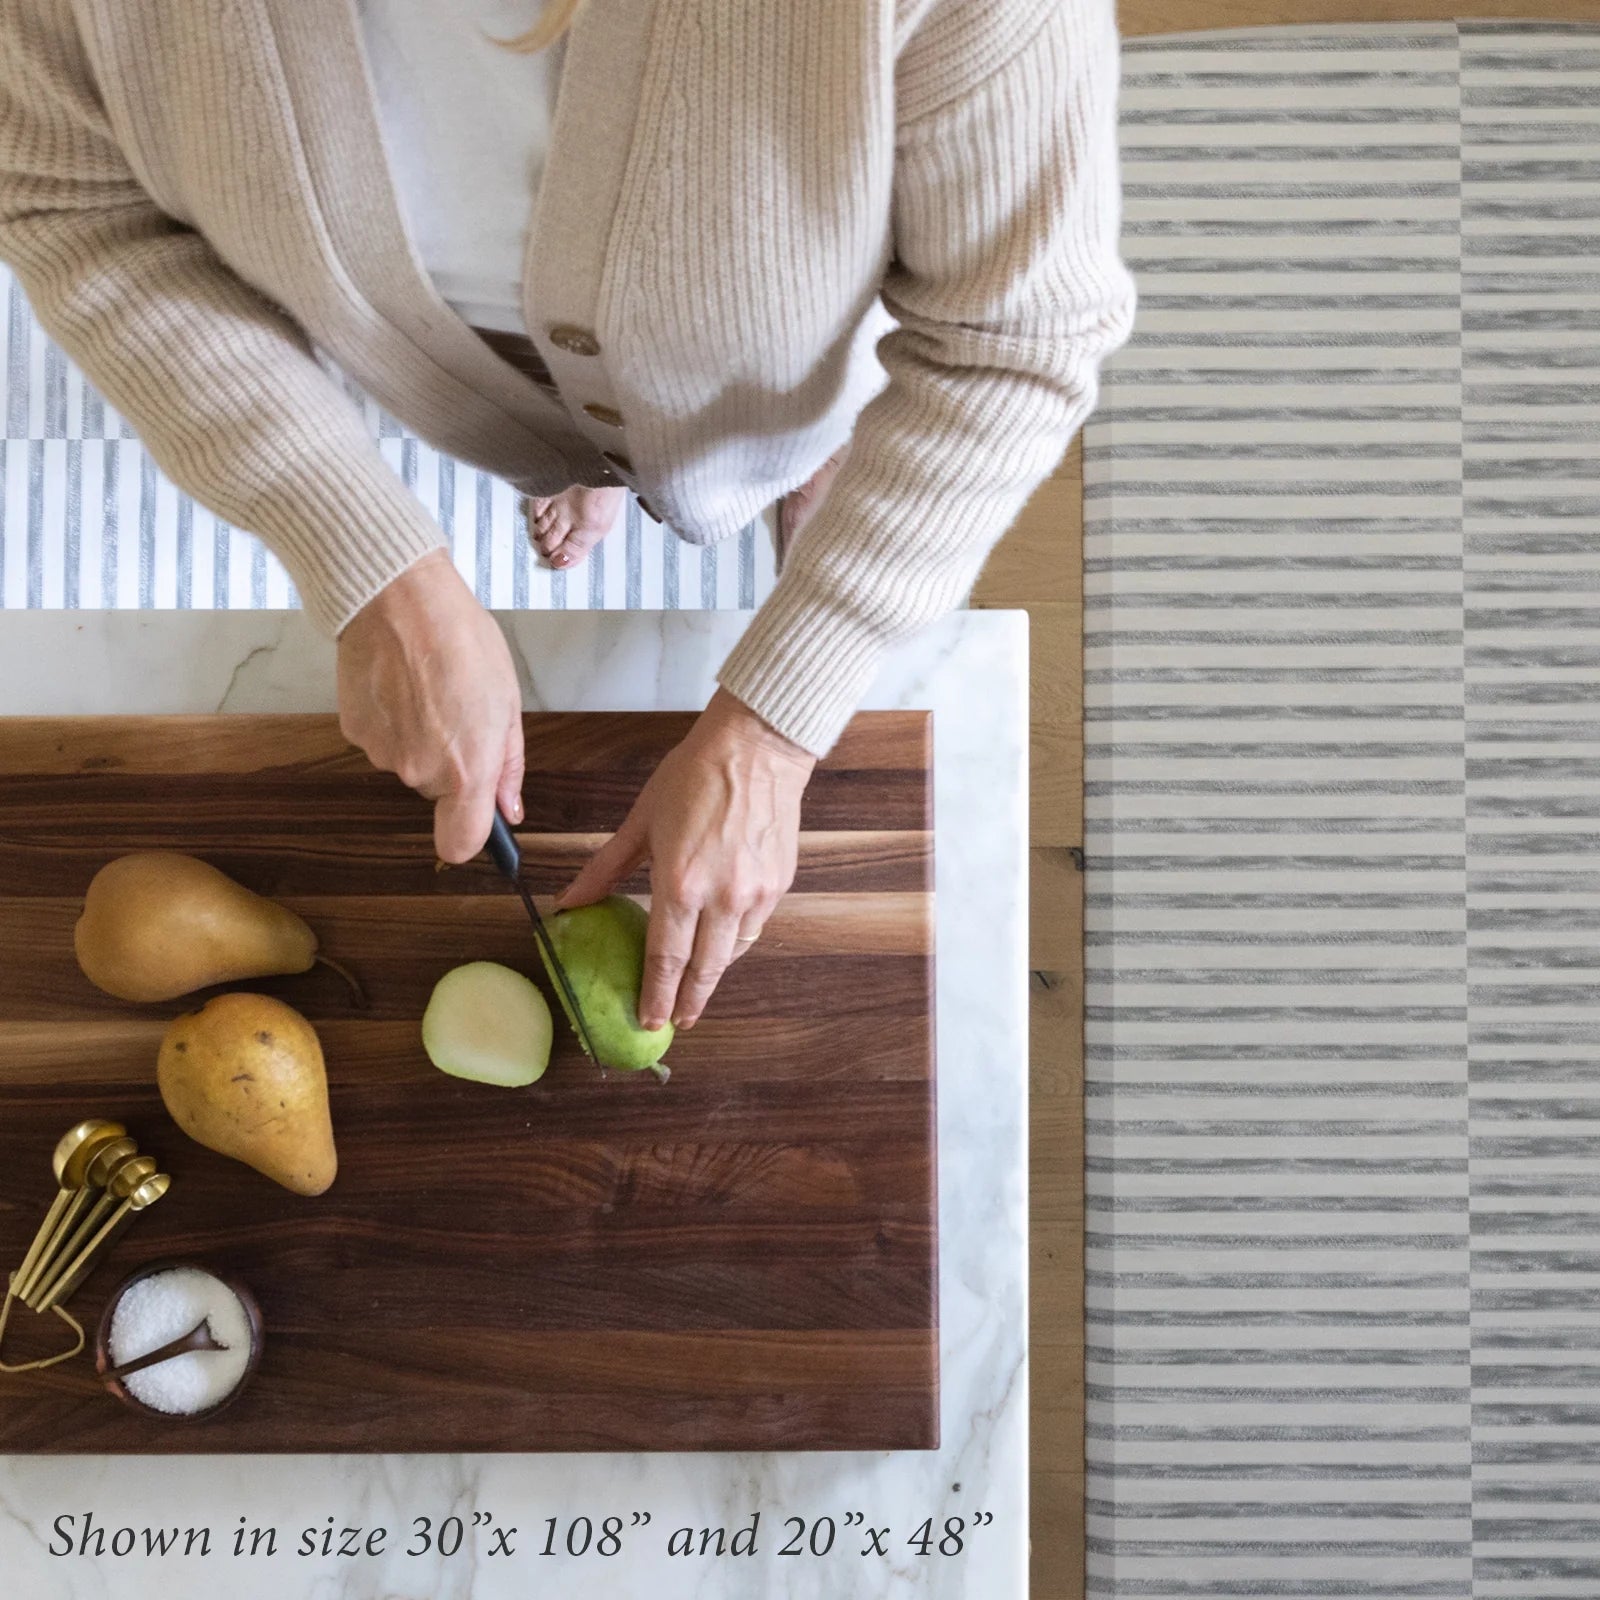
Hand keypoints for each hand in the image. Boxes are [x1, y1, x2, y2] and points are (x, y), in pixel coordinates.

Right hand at [337, 549, 525, 862]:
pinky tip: (401, 683)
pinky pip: (383, 740)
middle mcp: (419, 772)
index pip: (461, 844)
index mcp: (466, 770)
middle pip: (437, 793)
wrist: (398, 598)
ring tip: (429, 687)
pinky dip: (393, 720)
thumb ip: (508, 765)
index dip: (473, 838)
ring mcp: (382, 754)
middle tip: (459, 710)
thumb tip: (510, 809)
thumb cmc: (461, 641)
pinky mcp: (354, 732)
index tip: (481, 821)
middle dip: (452, 762)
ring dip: (421, 737)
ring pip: (409, 763)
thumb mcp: (506, 702)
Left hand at [556, 689, 815, 1028]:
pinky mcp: (779, 884)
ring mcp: (756, 894)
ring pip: (734, 953)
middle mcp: (722, 897)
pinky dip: (736, 940)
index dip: (655, 994)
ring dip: (713, 973)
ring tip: (697, 987)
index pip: (665, 956)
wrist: (757, 748)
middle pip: (705, 969)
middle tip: (676, 1022)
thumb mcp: (641, 822)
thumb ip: (605, 869)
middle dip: (688, 1001)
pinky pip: (755, 927)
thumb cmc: (694, 776)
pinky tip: (723, 941)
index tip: (649, 1020)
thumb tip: (570, 903)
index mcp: (680, 883)